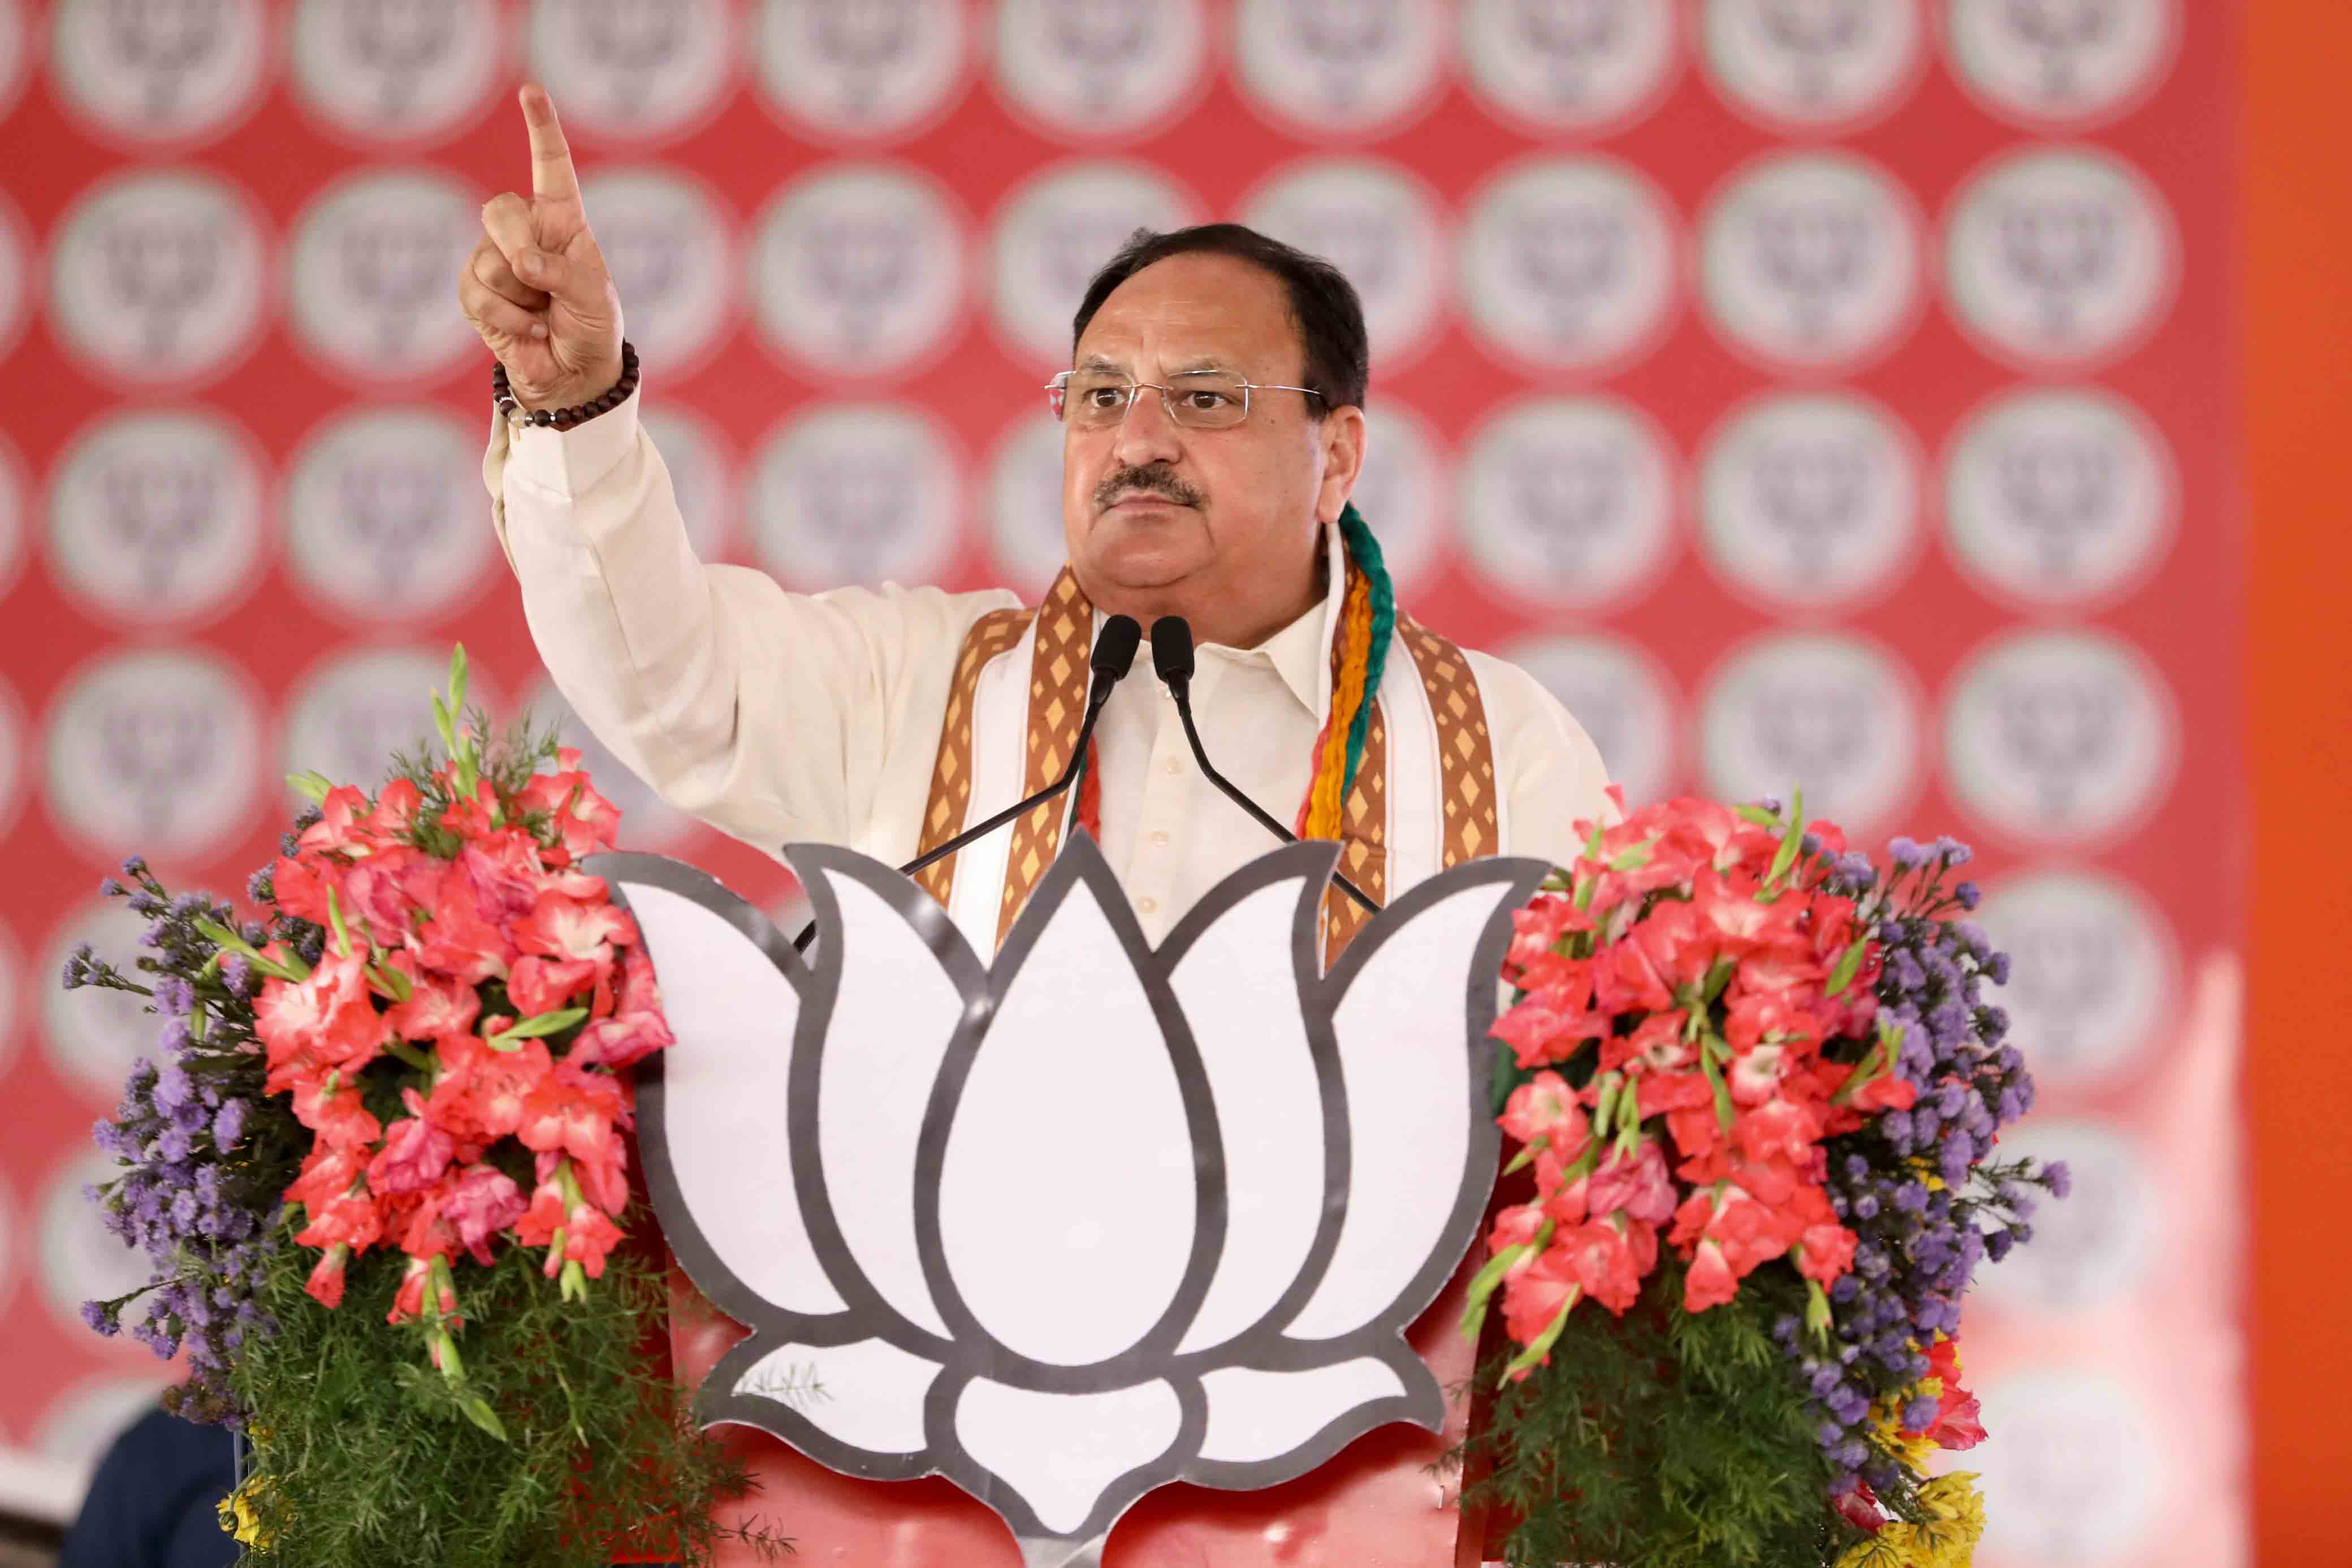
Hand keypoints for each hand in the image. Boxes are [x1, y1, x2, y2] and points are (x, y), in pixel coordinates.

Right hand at [457, 82, 623, 411]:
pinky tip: (527, 331)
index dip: (541, 130)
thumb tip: (521, 264)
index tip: (531, 92)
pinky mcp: (475, 292)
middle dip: (519, 247)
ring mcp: (495, 261)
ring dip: (520, 298)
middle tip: (540, 281)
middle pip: (500, 211)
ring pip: (488, 260)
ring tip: (543, 315)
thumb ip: (563, 273)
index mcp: (563, 222)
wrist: (572, 375)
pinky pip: (476, 294)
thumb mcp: (595, 298)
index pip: (551, 168)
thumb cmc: (592, 329)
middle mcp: (525, 234)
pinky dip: (505, 319)